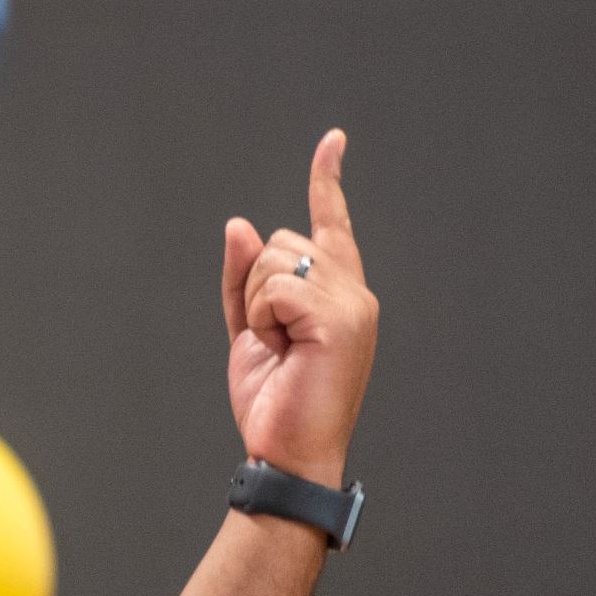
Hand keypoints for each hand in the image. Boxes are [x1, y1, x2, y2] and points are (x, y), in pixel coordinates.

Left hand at [221, 130, 376, 489]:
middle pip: (281, 242)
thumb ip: (245, 279)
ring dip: (258, 307)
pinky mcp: (339, 318)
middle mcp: (355, 292)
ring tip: (282, 352)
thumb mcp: (249, 330)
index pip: (330, 223)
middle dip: (257, 286)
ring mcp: (352, 304)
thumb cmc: (275, 402)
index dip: (327, 179)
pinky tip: (282, 352)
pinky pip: (274, 287)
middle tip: (275, 343)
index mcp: (339, 295)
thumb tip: (240, 225)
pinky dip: (261, 319)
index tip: (333, 140)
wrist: (286, 455)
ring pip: (274, 261)